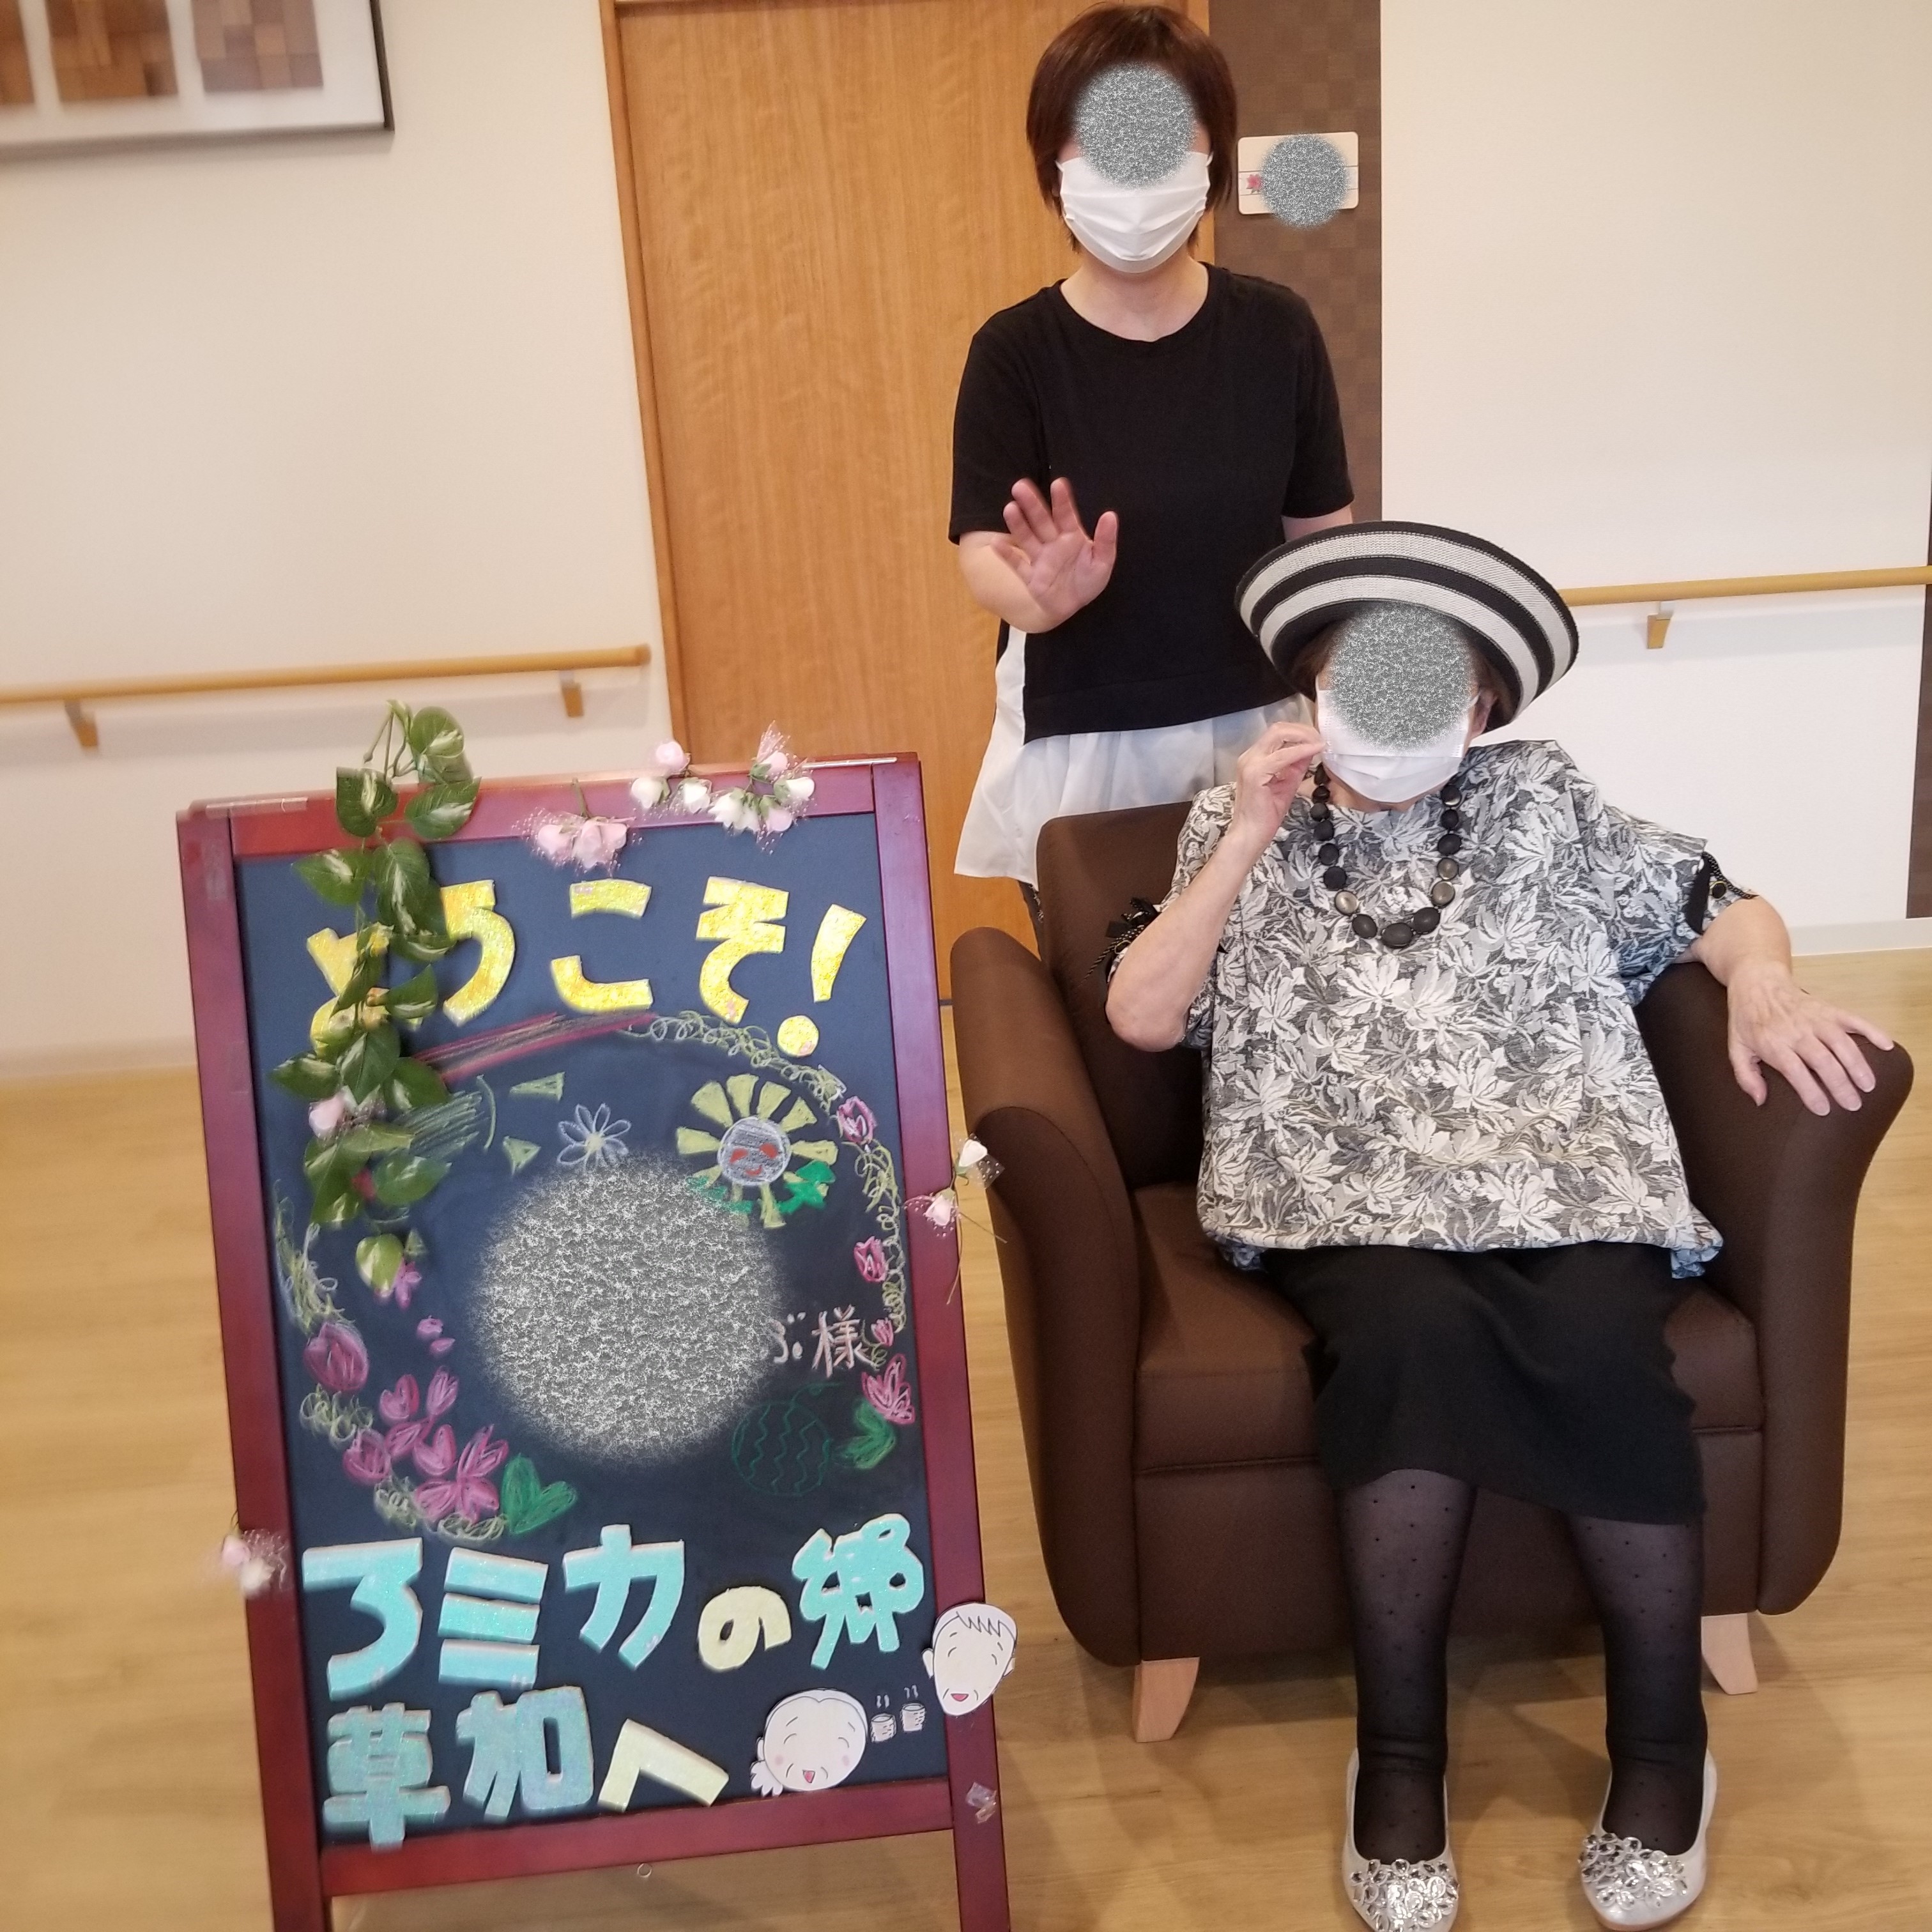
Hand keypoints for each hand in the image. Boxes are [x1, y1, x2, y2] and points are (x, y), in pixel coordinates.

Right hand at [990, 477, 1117, 627]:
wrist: (1073, 606)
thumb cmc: (1088, 580)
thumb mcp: (1103, 561)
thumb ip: (1106, 540)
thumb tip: (1110, 515)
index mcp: (1071, 536)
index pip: (1065, 515)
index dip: (1062, 501)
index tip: (1058, 484)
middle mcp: (1053, 543)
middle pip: (1041, 521)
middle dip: (1032, 505)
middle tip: (1020, 486)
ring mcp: (1040, 559)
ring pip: (1027, 538)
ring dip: (1018, 524)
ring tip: (1009, 508)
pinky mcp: (1030, 576)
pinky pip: (1017, 564)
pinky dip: (1007, 555)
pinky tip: (996, 543)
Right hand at [1229, 722, 1325, 853]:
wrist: (1250, 835)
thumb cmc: (1265, 815)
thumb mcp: (1286, 784)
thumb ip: (1296, 766)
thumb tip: (1310, 749)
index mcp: (1254, 758)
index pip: (1277, 733)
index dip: (1300, 732)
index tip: (1318, 739)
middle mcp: (1250, 757)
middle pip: (1278, 728)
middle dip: (1303, 730)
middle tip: (1321, 738)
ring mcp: (1250, 763)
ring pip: (1279, 735)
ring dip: (1303, 736)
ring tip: (1320, 743)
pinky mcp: (1255, 773)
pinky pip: (1282, 755)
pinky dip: (1301, 750)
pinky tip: (1314, 751)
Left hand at [1725, 961, 1892, 1113]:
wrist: (1757, 982)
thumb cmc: (1747, 1019)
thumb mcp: (1736, 1048)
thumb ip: (1745, 1076)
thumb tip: (1760, 1100)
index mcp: (1773, 1043)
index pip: (1795, 1070)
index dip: (1810, 1090)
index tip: (1823, 1109)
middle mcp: (1797, 1031)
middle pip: (1823, 1060)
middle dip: (1840, 1084)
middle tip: (1853, 1104)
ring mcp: (1815, 1018)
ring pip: (1841, 1042)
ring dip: (1857, 1064)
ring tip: (1868, 1085)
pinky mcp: (1829, 1009)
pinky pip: (1854, 1019)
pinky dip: (1872, 1031)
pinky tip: (1886, 1046)